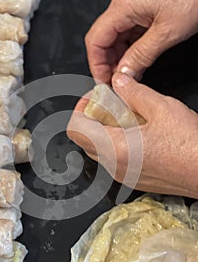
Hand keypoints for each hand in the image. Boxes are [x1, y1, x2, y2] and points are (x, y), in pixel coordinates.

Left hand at [67, 72, 197, 198]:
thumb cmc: (190, 146)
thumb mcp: (162, 108)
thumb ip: (134, 92)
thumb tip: (119, 82)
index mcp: (116, 148)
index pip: (76, 128)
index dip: (82, 108)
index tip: (97, 98)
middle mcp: (114, 166)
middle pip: (84, 138)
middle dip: (93, 117)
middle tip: (113, 104)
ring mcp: (122, 175)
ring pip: (98, 149)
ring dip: (105, 130)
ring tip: (129, 118)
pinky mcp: (131, 179)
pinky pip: (112, 159)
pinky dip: (116, 143)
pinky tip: (138, 133)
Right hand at [85, 0, 197, 82]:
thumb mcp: (166, 34)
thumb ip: (140, 56)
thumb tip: (123, 74)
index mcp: (124, 4)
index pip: (96, 40)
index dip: (96, 64)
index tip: (103, 81)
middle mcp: (124, 2)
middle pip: (102, 39)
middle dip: (107, 63)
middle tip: (115, 82)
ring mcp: (132, 4)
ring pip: (115, 38)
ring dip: (118, 58)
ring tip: (127, 75)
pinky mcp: (141, 8)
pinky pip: (127, 32)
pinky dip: (129, 50)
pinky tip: (135, 62)